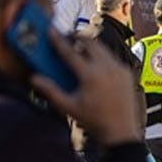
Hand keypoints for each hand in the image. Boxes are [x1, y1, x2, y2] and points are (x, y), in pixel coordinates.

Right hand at [30, 30, 142, 146]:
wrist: (121, 131)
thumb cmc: (94, 120)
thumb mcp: (68, 106)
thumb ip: (50, 90)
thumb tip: (34, 78)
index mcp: (90, 75)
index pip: (70, 51)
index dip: (58, 40)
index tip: (51, 31)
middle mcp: (107, 68)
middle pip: (90, 42)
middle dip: (77, 37)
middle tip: (67, 38)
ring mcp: (119, 69)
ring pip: (103, 48)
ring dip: (90, 45)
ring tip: (79, 49)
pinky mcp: (127, 73)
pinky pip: (112, 58)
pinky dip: (102, 56)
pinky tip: (95, 64)